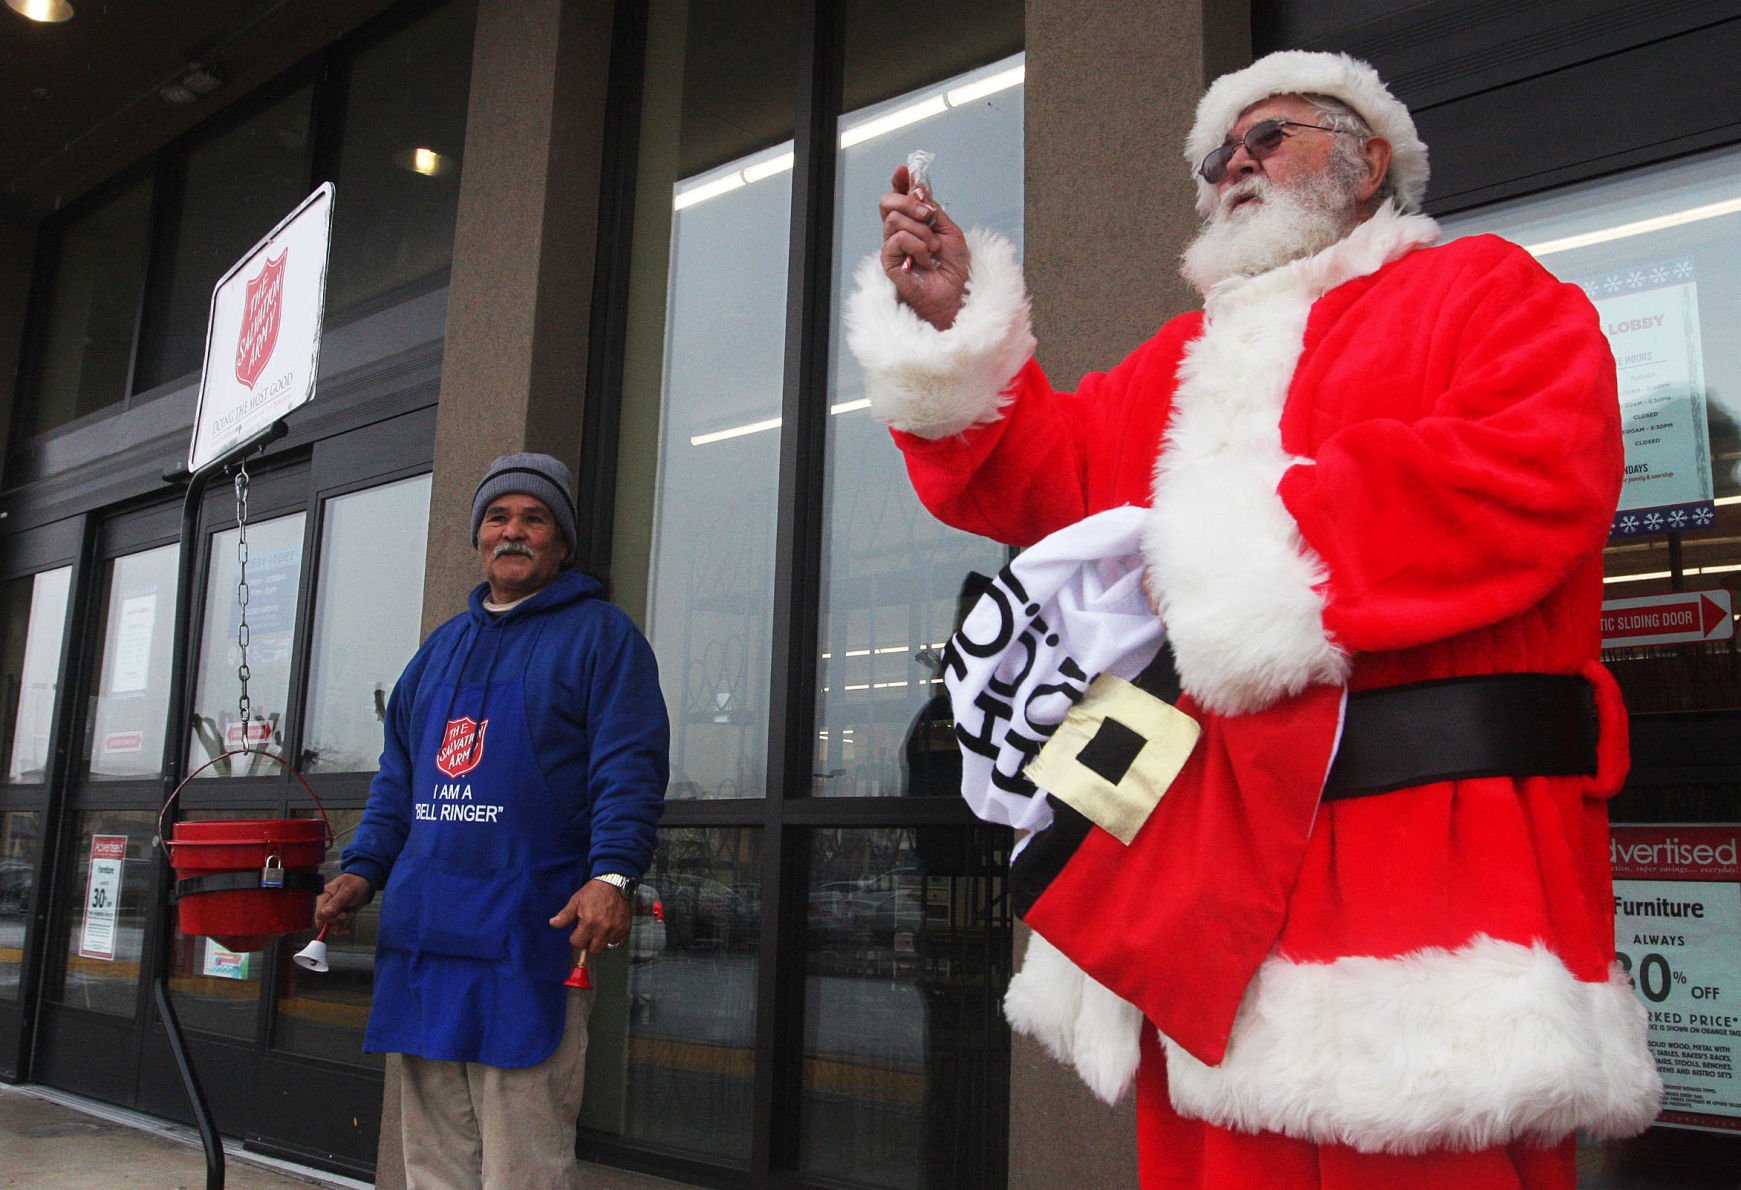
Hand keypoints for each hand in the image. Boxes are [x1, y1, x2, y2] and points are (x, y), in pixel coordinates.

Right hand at [314, 872, 373, 931]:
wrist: (364, 884)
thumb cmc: (355, 883)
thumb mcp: (348, 891)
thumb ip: (337, 902)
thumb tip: (325, 913)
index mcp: (323, 897)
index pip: (320, 914)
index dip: (330, 918)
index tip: (343, 914)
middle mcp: (325, 906)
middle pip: (324, 922)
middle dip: (337, 921)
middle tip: (346, 914)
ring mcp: (331, 913)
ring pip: (332, 927)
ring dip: (343, 924)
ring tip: (350, 914)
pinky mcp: (338, 918)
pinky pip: (338, 929)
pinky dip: (344, 929)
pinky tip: (348, 929)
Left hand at [549, 878, 631, 953]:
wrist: (614, 882)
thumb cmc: (595, 890)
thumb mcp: (576, 900)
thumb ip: (565, 915)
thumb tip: (553, 923)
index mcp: (589, 921)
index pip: (578, 943)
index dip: (575, 938)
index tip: (578, 933)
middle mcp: (603, 927)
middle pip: (593, 949)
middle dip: (588, 943)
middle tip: (589, 933)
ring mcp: (615, 928)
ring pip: (606, 947)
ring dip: (601, 942)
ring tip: (599, 931)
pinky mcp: (625, 927)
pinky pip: (619, 943)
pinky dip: (614, 940)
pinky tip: (610, 931)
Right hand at [878, 163, 970, 329]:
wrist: (957, 294)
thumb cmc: (954, 268)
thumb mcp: (950, 230)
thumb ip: (933, 209)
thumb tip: (918, 187)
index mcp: (914, 222)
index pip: (899, 196)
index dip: (899, 181)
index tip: (904, 171)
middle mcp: (900, 232)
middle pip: (887, 203)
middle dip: (907, 202)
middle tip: (926, 214)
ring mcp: (893, 247)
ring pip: (893, 220)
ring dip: (920, 232)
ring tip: (933, 248)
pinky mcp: (889, 263)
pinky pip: (895, 240)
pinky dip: (916, 246)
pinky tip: (925, 259)